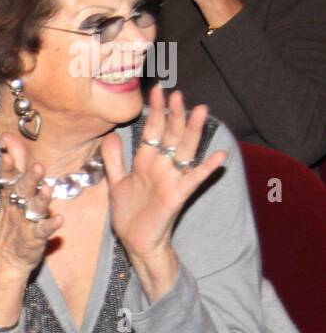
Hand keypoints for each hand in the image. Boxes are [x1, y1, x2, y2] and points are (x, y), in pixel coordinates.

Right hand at [0, 133, 64, 276]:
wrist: (4, 258)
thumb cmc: (11, 221)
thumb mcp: (9, 193)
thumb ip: (13, 165)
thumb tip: (8, 138)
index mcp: (10, 196)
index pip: (6, 178)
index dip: (7, 166)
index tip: (5, 151)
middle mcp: (16, 207)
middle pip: (21, 191)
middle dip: (29, 179)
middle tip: (37, 167)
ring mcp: (25, 223)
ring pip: (33, 209)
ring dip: (41, 200)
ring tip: (48, 190)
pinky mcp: (33, 239)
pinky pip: (42, 231)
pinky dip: (51, 225)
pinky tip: (60, 220)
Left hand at [101, 86, 225, 299]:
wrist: (135, 241)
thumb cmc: (130, 213)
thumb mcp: (117, 183)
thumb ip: (114, 160)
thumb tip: (110, 135)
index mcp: (146, 162)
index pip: (152, 131)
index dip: (155, 112)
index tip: (156, 90)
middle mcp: (162, 167)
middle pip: (170, 136)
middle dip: (173, 115)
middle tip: (177, 93)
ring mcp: (172, 179)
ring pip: (185, 150)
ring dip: (192, 131)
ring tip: (200, 110)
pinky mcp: (177, 196)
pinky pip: (195, 179)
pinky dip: (207, 168)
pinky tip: (220, 156)